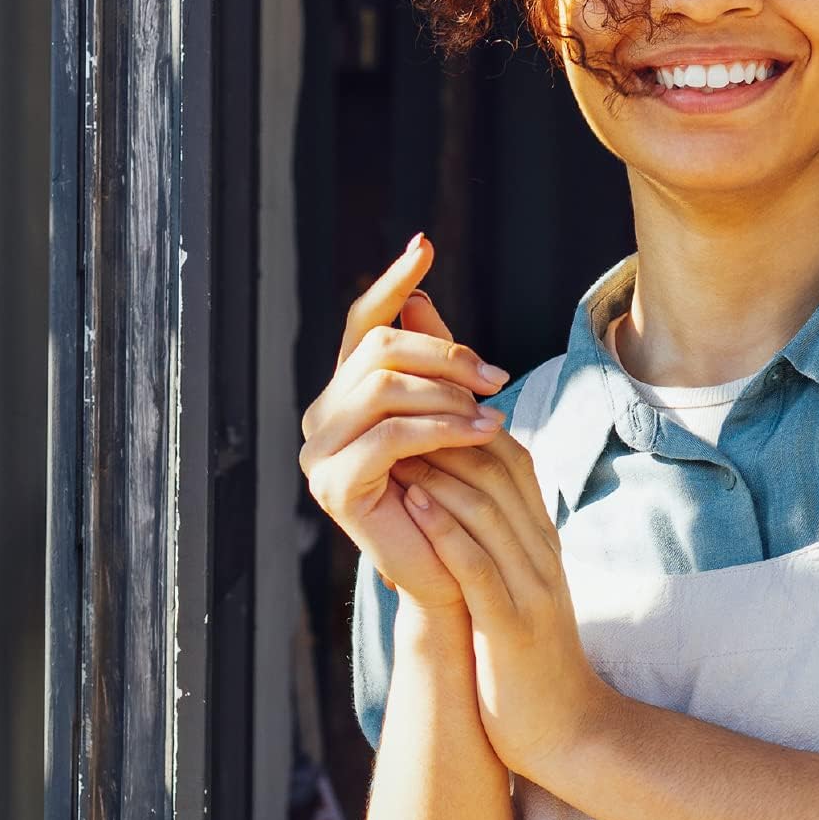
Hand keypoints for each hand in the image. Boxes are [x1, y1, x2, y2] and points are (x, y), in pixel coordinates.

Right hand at [300, 234, 510, 611]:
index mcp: (351, 393)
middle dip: (446, 353)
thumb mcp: (454, 419)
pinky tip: (483, 433)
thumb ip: (436, 366)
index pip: (365, 323)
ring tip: (494, 414)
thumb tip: (424, 300)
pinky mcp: (334, 487)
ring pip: (383, 387)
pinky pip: (389, 436)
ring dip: (448, 394)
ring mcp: (320, 453)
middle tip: (498, 377)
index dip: (394, 282)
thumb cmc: (460, 495)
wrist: (458, 574)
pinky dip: (442, 428)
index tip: (425, 245)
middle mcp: (324, 417)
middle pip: (379, 348)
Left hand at [402, 430, 616, 781]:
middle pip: (499, 472)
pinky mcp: (512, 625)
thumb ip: (500, 548)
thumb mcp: (523, 592)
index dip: (469, 426)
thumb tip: (459, 507)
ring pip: (487, 509)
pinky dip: (444, 528)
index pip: (513, 463)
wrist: (571, 733)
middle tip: (396, 413)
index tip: (421, 410)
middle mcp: (543, 554)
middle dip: (446, 435)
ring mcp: (532, 588)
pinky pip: (477, 565)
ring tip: (391, 447)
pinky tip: (411, 503)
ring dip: (436, 471)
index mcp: (544, 543)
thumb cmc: (532, 663)